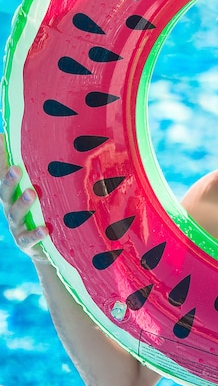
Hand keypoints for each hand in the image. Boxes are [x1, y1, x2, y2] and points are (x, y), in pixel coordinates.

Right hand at [0, 138, 48, 261]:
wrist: (45, 248)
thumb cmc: (41, 212)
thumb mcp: (39, 191)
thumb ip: (39, 172)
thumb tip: (42, 143)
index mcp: (11, 195)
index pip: (3, 173)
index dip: (1, 156)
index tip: (2, 137)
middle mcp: (10, 209)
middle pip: (5, 193)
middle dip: (9, 180)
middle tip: (16, 169)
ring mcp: (17, 227)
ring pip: (15, 215)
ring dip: (22, 203)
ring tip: (31, 192)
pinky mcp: (27, 243)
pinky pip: (29, 238)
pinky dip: (36, 233)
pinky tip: (45, 229)